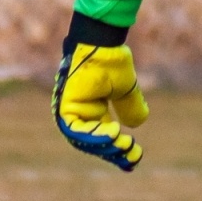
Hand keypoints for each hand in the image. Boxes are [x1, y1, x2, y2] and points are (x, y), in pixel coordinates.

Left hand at [52, 43, 149, 170]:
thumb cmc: (111, 61)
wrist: (101, 42)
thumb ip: (129, 106)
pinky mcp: (64, 106)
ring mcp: (70, 110)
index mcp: (92, 109)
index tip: (135, 158)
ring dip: (104, 145)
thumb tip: (137, 124)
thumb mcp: (125, 89)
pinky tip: (113, 133)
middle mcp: (79, 112)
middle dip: (113, 151)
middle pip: (94, 142)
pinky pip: (76, 129)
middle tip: (131, 156)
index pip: (103, 136)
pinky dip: (93, 134)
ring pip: (85, 139)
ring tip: (123, 145)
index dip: (118, 149)